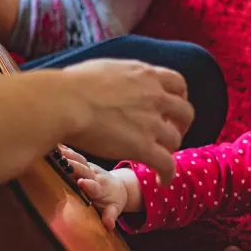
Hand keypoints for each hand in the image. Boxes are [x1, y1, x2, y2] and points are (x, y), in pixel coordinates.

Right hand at [60, 146, 128, 231]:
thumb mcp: (114, 209)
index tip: (82, 183)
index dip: (89, 184)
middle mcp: (94, 175)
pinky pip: (74, 155)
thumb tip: (109, 226)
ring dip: (68, 155)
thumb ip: (110, 216)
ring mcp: (89, 168)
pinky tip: (54, 144)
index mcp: (101, 188)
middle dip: (74, 166)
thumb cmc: (113, 200)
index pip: (95, 186)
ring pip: (79, 160)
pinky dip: (65, 150)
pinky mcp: (83, 163)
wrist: (119, 186)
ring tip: (55, 150)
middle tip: (63, 162)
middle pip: (84, 170)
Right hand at [61, 60, 193, 184]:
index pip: (177, 83)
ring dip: (169, 150)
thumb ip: (118, 76)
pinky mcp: (143, 146)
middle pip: (185, 112)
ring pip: (175, 140)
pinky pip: (166, 164)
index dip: (178, 98)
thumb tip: (111, 82)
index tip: (170, 108)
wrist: (65, 102)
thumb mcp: (104, 68)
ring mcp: (151, 122)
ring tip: (158, 159)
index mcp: (145, 74)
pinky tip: (162, 181)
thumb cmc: (71, 85)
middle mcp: (154, 96)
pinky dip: (167, 174)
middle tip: (170, 133)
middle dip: (180, 125)